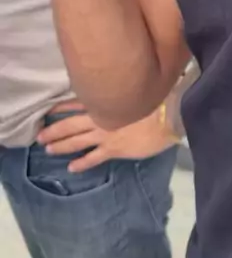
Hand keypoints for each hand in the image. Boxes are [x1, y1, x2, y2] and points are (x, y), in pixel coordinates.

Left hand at [37, 105, 179, 172]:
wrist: (168, 114)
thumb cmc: (156, 98)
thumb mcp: (134, 89)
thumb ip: (120, 92)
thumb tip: (114, 91)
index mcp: (106, 101)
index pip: (77, 102)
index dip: (62, 107)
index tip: (48, 110)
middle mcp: (101, 117)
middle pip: (71, 124)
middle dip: (54, 130)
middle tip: (39, 136)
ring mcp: (105, 134)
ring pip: (77, 141)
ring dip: (62, 145)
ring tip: (48, 149)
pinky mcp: (114, 148)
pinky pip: (94, 158)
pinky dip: (82, 163)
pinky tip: (72, 168)